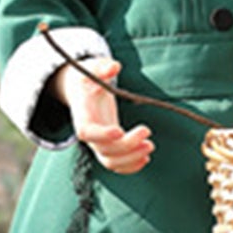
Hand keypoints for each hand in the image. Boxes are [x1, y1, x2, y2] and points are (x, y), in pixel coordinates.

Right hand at [58, 59, 153, 173]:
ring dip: (131, 158)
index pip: (87, 132)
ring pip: (111, 162)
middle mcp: (90, 134)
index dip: (102, 135)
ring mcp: (99, 143)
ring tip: (150, 145)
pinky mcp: (109, 147)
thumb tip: (114, 67)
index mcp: (82, 116)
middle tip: (147, 131)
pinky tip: (146, 158)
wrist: (82, 91)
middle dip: (127, 145)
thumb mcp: (92, 68)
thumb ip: (102, 67)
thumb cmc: (88, 79)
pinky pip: (117, 164)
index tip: (119, 131)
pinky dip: (131, 166)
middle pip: (104, 150)